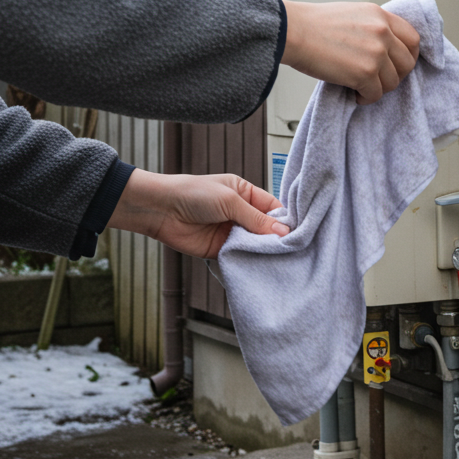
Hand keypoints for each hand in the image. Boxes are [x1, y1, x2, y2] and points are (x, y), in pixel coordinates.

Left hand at [107, 169, 288, 259]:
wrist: (160, 210)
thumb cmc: (193, 194)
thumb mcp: (229, 201)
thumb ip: (255, 218)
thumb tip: (282, 231)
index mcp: (245, 193)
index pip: (272, 207)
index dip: (284, 219)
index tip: (298, 232)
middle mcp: (240, 213)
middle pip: (266, 228)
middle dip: (276, 237)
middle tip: (293, 249)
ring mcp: (231, 232)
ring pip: (255, 243)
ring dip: (263, 250)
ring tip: (280, 259)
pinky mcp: (220, 249)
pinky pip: (240, 256)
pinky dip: (249, 260)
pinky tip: (259, 265)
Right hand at [280, 0, 419, 103]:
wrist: (293, 31)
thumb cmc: (314, 24)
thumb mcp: (353, 14)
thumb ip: (373, 27)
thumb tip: (384, 48)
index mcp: (380, 16)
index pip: (413, 38)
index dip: (409, 55)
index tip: (400, 64)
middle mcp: (383, 32)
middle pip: (407, 63)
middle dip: (396, 75)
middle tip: (379, 80)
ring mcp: (376, 53)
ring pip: (393, 82)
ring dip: (378, 88)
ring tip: (361, 87)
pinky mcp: (364, 73)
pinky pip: (376, 95)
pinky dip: (366, 98)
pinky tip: (354, 93)